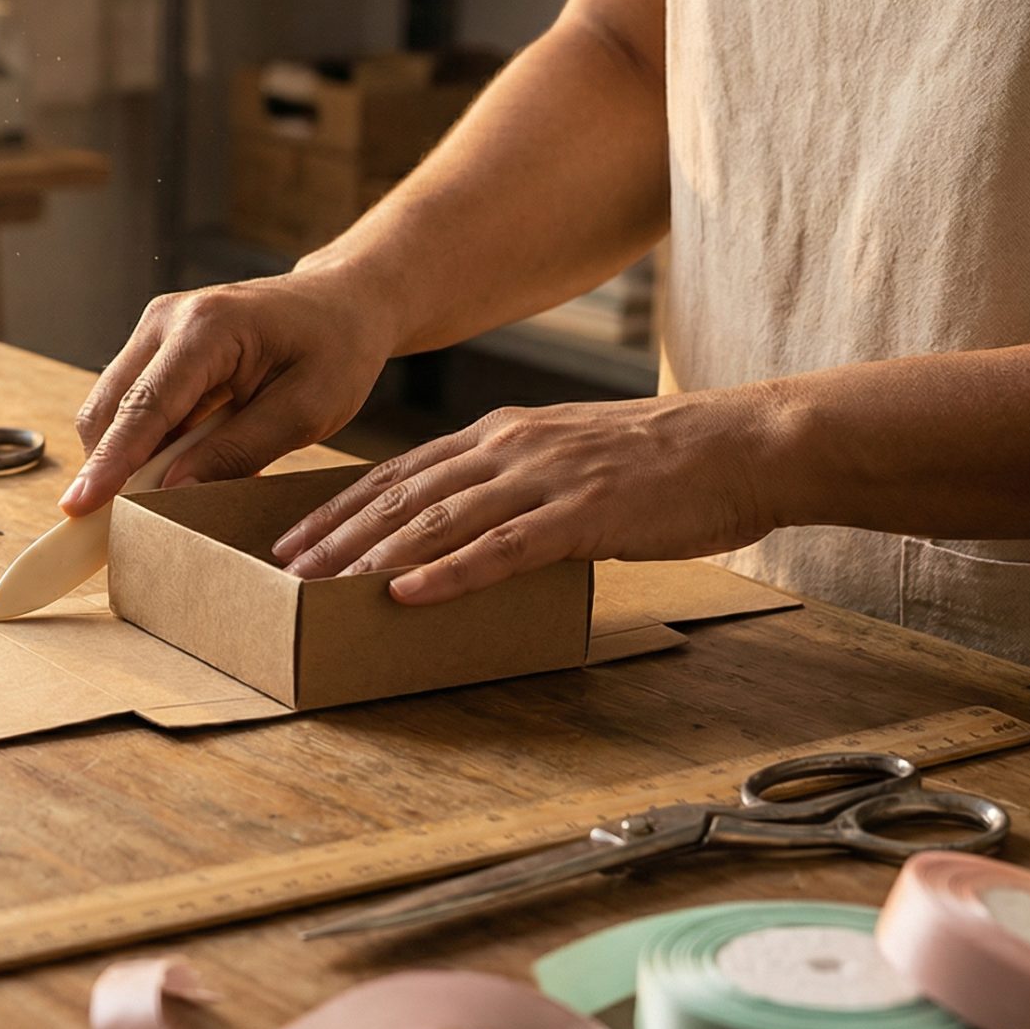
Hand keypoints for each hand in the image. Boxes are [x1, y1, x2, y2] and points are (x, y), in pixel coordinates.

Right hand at [62, 267, 399, 514]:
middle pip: (110, 406)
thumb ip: (238, 451)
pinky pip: (131, 403)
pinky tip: (177, 465)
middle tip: (115, 526)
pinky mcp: (155, 345)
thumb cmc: (335, 349)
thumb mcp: (306, 410)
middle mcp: (166, 319)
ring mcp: (155, 328)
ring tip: (162, 497)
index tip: (79, 507)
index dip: (110, 462)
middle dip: (106, 468)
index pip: (145, 406)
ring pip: (111, 407)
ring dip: (125, 457)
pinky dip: (143, 442)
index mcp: (208, 327)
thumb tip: (174, 490)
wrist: (342, 301)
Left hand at [270, 389, 788, 602]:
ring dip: (371, 556)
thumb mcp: (571, 458)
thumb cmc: (666, 462)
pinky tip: (405, 594)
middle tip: (283, 571)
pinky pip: (502, 547)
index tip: (293, 537)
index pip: (401, 473)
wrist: (746, 444)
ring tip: (320, 588)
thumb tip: (473, 526)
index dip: (341, 507)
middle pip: (403, 496)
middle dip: (336, 535)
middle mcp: (511, 448)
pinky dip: (449, 573)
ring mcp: (545, 477)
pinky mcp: (583, 513)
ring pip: (438, 521)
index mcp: (503, 434)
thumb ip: (518, 483)